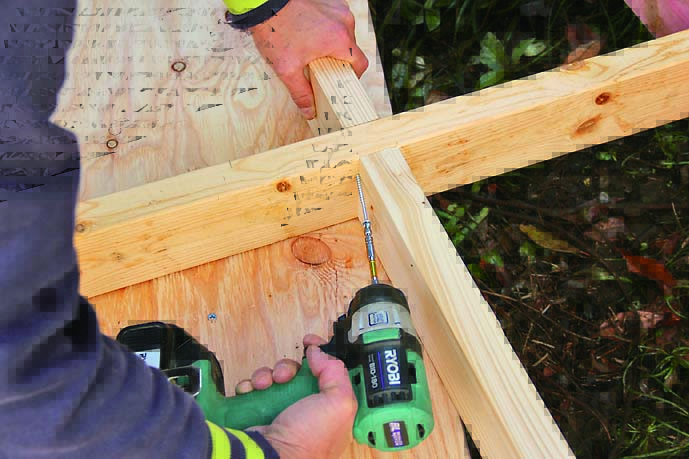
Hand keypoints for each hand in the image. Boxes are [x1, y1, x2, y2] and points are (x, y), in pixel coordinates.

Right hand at [236, 334, 356, 458]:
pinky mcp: (261, 413)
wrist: (271, 458)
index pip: (331, 374)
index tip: (310, 343)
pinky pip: (256, 389)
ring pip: (277, 378)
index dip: (322, 355)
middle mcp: (308, 411)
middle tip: (285, 375)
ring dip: (269, 374)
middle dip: (290, 368)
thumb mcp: (338, 404)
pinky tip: (252, 389)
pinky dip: (252, 385)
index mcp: (331, 409)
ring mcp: (284, 412)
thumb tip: (319, 353)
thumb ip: (336, 372)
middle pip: (300, 373)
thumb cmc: (309, 439)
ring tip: (266, 383)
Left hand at [248, 0, 368, 119]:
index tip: (340, 80)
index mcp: (339, 40)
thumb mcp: (287, 68)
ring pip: (343, 33)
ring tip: (311, 47)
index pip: (360, 63)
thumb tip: (309, 112)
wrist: (265, 2)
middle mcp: (344, 22)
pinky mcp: (330, 0)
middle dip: (338, 59)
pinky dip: (327, 27)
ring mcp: (338, 8)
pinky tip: (309, 31)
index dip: (352, 76)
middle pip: (350, 48)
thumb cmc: (276, 30)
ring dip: (332, 42)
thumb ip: (301, 93)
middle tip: (320, 66)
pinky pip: (335, 19)